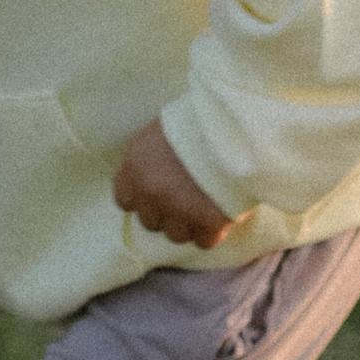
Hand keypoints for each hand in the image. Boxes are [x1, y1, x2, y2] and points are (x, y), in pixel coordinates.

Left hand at [113, 117, 234, 249]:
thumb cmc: (198, 118)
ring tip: (207, 204)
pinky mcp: (208, 222)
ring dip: (190, 224)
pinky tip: (221, 213)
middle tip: (187, 197)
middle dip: (168, 213)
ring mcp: (179, 210)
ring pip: (177, 234)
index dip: (143, 199)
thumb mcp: (162, 130)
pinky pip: (204, 241)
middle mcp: (151, 193)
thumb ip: (152, 158)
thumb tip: (155, 174)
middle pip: (151, 221)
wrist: (234, 123)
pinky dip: (212, 231)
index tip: (157, 194)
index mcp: (136, 167)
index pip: (125, 200)